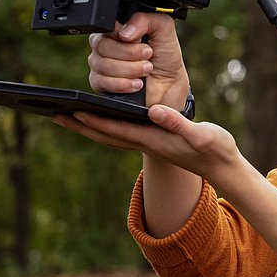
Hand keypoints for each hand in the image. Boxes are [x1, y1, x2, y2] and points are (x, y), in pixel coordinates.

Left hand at [51, 103, 248, 186]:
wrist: (222, 166)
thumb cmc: (214, 149)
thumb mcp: (202, 135)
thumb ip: (179, 124)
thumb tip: (155, 111)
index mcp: (152, 140)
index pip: (116, 130)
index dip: (94, 120)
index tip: (72, 110)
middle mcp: (144, 143)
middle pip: (104, 134)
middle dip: (80, 124)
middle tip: (54, 114)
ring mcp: (146, 142)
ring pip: (109, 134)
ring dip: (87, 125)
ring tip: (66, 114)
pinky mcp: (151, 139)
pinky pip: (119, 132)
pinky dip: (103, 124)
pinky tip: (95, 115)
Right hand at [88, 11, 189, 109]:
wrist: (169, 84)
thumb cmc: (164, 56)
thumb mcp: (163, 28)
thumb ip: (144, 20)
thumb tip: (125, 32)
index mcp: (115, 29)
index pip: (106, 27)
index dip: (123, 35)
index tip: (140, 40)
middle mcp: (104, 45)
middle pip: (102, 45)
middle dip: (130, 53)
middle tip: (147, 55)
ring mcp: (99, 65)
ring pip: (103, 65)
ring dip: (130, 69)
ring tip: (146, 69)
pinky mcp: (100, 84)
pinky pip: (101, 82)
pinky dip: (123, 84)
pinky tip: (136, 83)